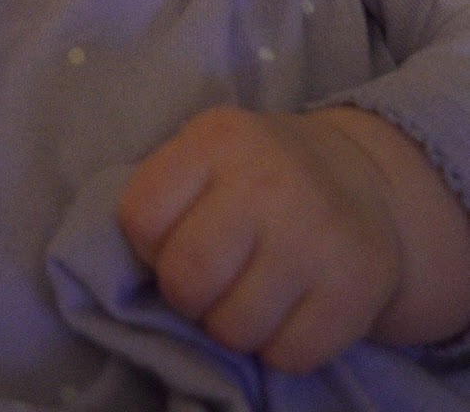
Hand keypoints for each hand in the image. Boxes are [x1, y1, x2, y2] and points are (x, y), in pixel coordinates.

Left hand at [117, 106, 402, 372]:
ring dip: (232, 325)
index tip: (176, 239)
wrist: (363, 179)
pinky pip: (285, 355)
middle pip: (185, 280)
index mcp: (219, 139)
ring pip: (232, 329)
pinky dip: (279, 347)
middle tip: (213, 281)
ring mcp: (316, 235)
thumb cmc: (260, 175)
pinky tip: (290, 308)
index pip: (141, 218)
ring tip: (251, 292)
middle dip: (188, 296)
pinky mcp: (355, 288)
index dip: (150, 245)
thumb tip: (133, 270)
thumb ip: (168, 194)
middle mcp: (268, 180)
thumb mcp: (208, 154)